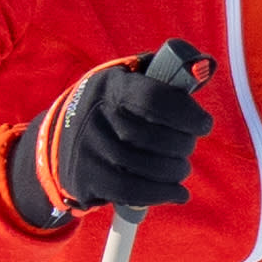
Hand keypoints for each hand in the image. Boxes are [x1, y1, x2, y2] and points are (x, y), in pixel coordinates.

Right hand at [11, 41, 214, 227]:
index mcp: (111, 86)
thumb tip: (204, 67)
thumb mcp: (126, 78)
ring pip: (148, 167)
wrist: (57, 140)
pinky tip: (178, 193)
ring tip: (180, 168)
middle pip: (154, 137)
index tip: (204, 124)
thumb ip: (163, 71)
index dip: (187, 114)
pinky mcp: (88, 178)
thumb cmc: (109, 106)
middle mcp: (97, 116)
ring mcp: (90, 150)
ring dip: (176, 171)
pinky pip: (133, 192)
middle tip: (187, 146)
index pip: (155, 99)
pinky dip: (162, 194)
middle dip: (183, 145)